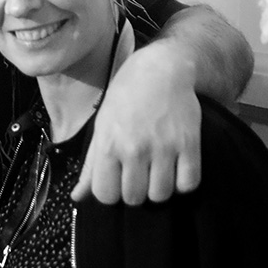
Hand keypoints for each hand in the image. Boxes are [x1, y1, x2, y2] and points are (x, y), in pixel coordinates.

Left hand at [72, 45, 200, 203]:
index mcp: (107, 145)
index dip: (111, 193)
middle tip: (138, 176)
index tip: (117, 182)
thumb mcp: (101, 129)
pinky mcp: (189, 143)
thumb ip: (90, 166)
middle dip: (135, 192)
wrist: (159, 70)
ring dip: (159, 189)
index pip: (106, 195)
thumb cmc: (124, 100)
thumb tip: (77, 197)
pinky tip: (176, 169)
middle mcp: (133, 148)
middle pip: (134, 198)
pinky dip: (183, 183)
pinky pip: (188, 183)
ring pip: (161, 195)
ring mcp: (163, 147)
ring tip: (157, 172)